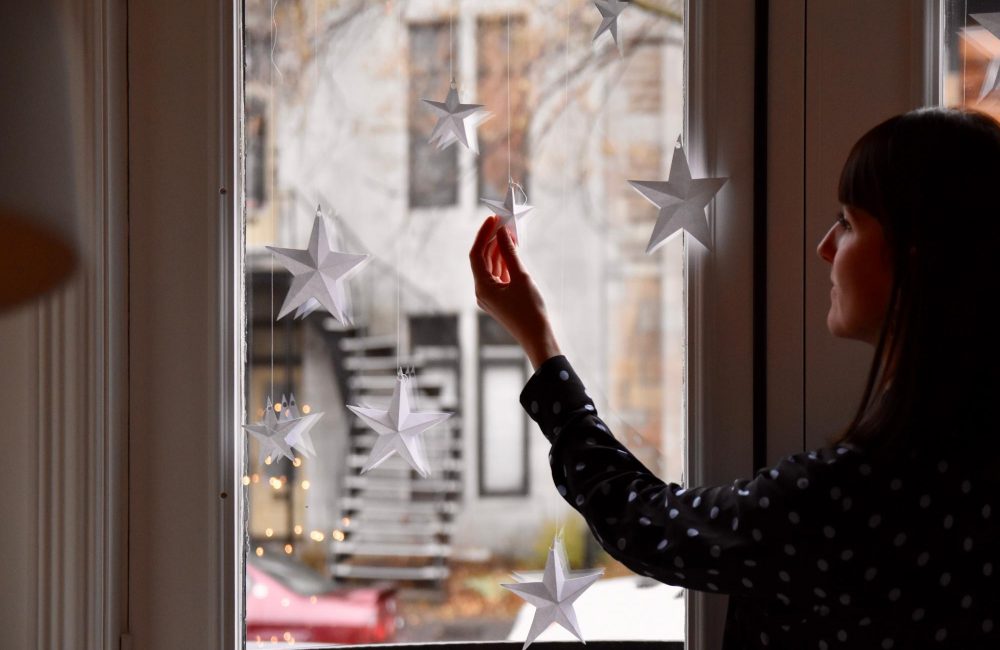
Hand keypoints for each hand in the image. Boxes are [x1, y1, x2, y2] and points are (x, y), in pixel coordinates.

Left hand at [469, 216, 560, 368]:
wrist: (538, 337)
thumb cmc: (530, 310)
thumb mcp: (521, 278)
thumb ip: (510, 254)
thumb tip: (502, 233)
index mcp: (482, 287)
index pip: (476, 254)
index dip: (483, 234)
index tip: (492, 219)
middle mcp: (482, 291)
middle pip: (483, 259)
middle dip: (492, 240)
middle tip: (503, 222)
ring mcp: (491, 295)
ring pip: (491, 266)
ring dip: (499, 249)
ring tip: (510, 232)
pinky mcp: (501, 298)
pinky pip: (499, 274)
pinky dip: (505, 261)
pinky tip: (513, 249)